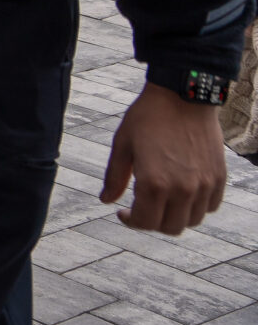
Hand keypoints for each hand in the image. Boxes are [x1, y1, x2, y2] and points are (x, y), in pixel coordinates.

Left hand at [103, 84, 229, 234]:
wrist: (183, 97)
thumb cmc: (148, 117)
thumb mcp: (123, 144)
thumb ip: (115, 176)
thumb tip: (106, 200)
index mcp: (154, 182)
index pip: (145, 222)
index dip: (131, 222)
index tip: (123, 212)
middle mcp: (183, 189)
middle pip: (171, 227)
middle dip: (152, 222)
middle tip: (142, 208)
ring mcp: (204, 185)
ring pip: (192, 220)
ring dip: (175, 217)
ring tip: (162, 201)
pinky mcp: (219, 177)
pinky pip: (210, 206)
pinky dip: (196, 207)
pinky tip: (182, 193)